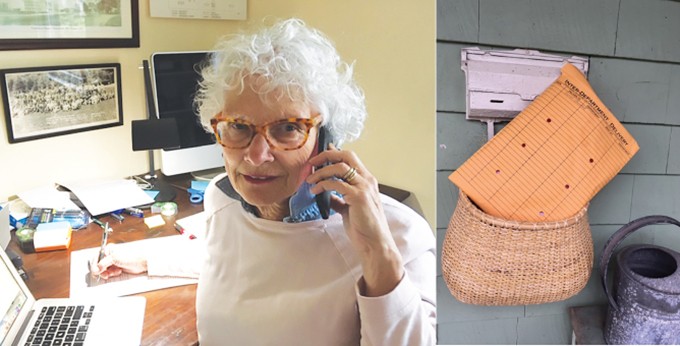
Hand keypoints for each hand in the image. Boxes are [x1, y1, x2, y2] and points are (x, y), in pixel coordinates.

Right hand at [89, 244, 147, 279]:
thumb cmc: (132, 257)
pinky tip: (118, 272)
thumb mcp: (115, 258)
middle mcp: (109, 255)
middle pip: (99, 264)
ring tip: (114, 272)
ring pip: (103, 270)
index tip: (96, 271)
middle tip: (105, 274)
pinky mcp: (115, 267)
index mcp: (108, 249)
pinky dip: (111, 274)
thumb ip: (104, 262)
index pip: (96, 257)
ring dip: (107, 273)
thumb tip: (97, 268)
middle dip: (101, 270)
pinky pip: (109, 273)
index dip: (95, 265)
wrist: (141, 263)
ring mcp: (112, 262)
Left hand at [306, 144, 403, 296]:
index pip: (350, 158)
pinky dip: (323, 184)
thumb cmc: (364, 228)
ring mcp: (364, 187)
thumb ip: (340, 199)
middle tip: (312, 163)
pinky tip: (315, 190)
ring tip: (310, 180)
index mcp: (366, 181)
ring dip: (322, 171)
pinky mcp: (358, 197)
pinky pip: (336, 184)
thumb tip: (326, 193)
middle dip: (326, 155)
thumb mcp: (349, 209)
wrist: (375, 244)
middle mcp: (367, 180)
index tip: (318, 158)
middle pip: (346, 156)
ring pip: (340, 167)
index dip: (333, 154)